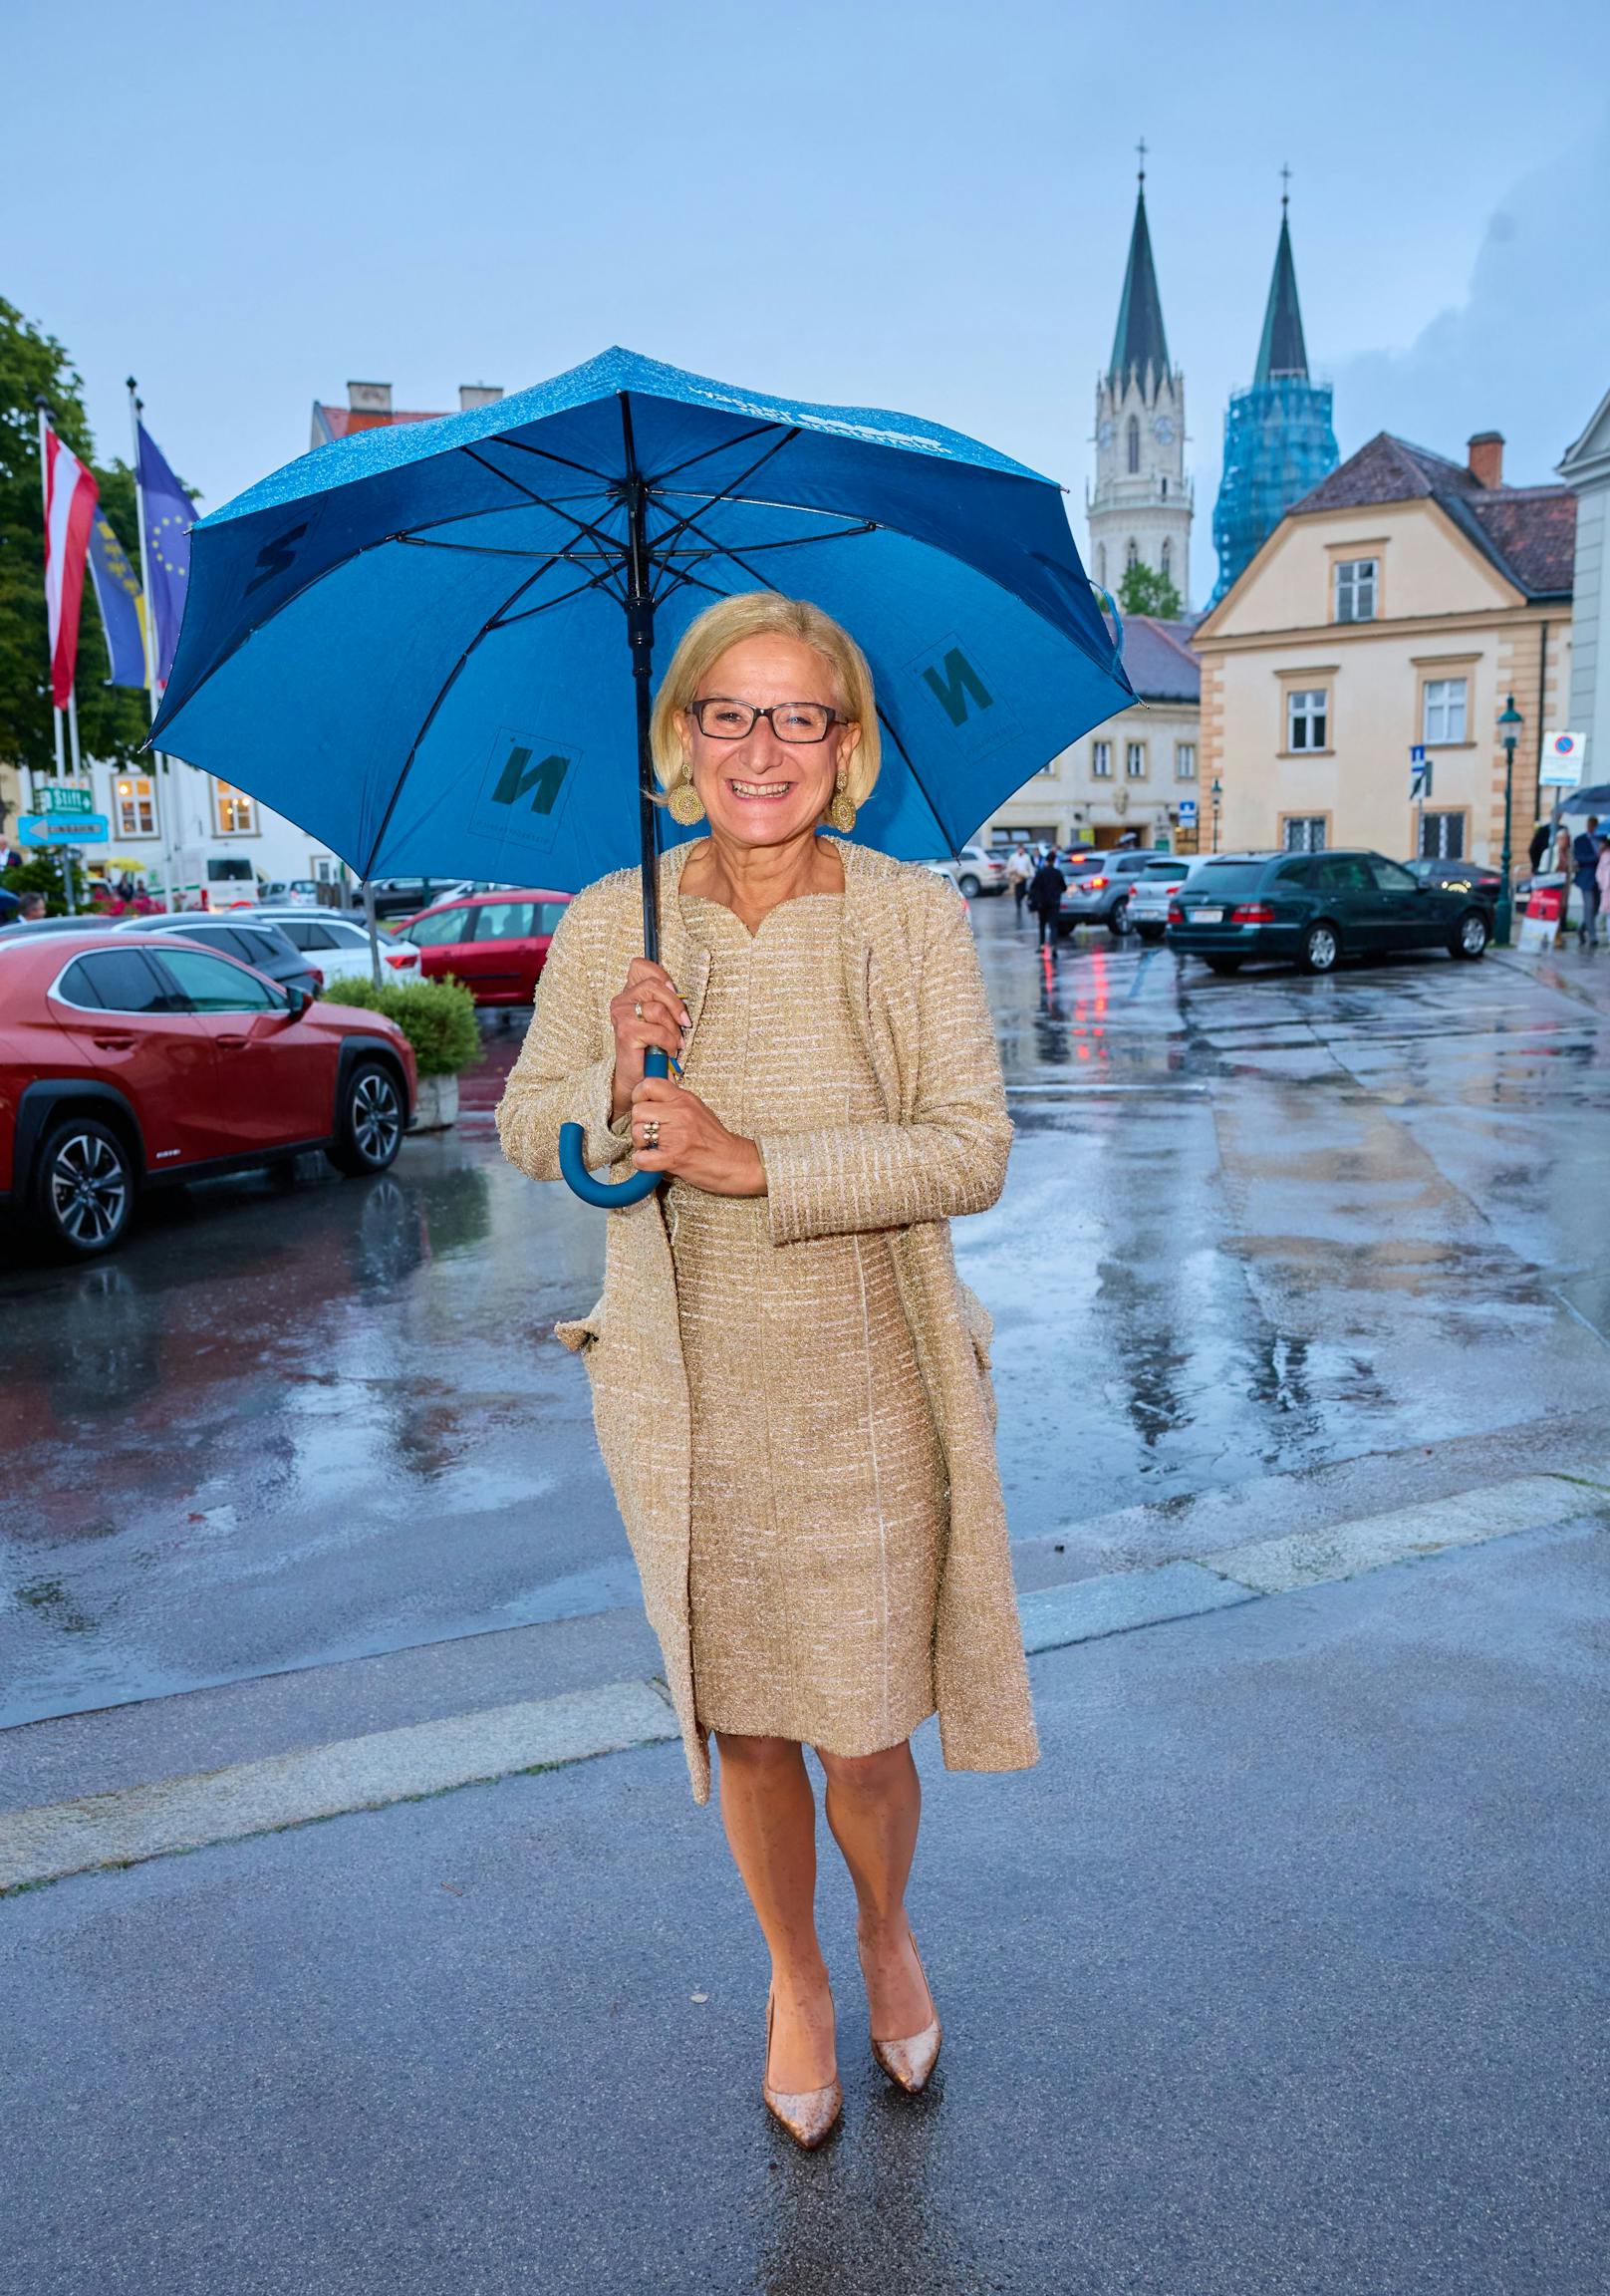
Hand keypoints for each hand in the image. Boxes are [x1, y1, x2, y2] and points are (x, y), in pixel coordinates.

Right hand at [609, 958, 688, 1120]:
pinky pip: (657, 1030)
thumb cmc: (651, 1047)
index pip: (641, 966)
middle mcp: (621, 1001)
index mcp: (629, 993)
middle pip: (654, 985)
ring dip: (672, 1029)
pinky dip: (668, 1042)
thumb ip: (663, 999)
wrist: (637, 1076)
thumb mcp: (660, 1018)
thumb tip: (677, 990)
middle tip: (684, 1023)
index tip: (674, 992)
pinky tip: (668, 1050)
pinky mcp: (626, 1032)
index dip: (661, 976)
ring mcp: (621, 1015)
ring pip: (658, 1009)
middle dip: (675, 1005)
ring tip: (674, 1042)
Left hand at [628, 1075, 765, 1195]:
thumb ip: (675, 1102)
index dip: (639, 1096)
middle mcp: (680, 1113)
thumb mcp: (697, 1110)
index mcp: (685, 1099)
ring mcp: (677, 1135)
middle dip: (639, 1125)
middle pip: (638, 1111)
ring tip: (655, 1148)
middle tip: (650, 1134)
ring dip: (641, 1145)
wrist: (735, 1162)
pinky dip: (643, 1163)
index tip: (643, 1107)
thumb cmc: (716, 1140)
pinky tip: (654, 1162)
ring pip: (637, 1134)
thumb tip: (653, 1094)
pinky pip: (641, 1158)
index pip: (649, 1084)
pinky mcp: (674, 1157)